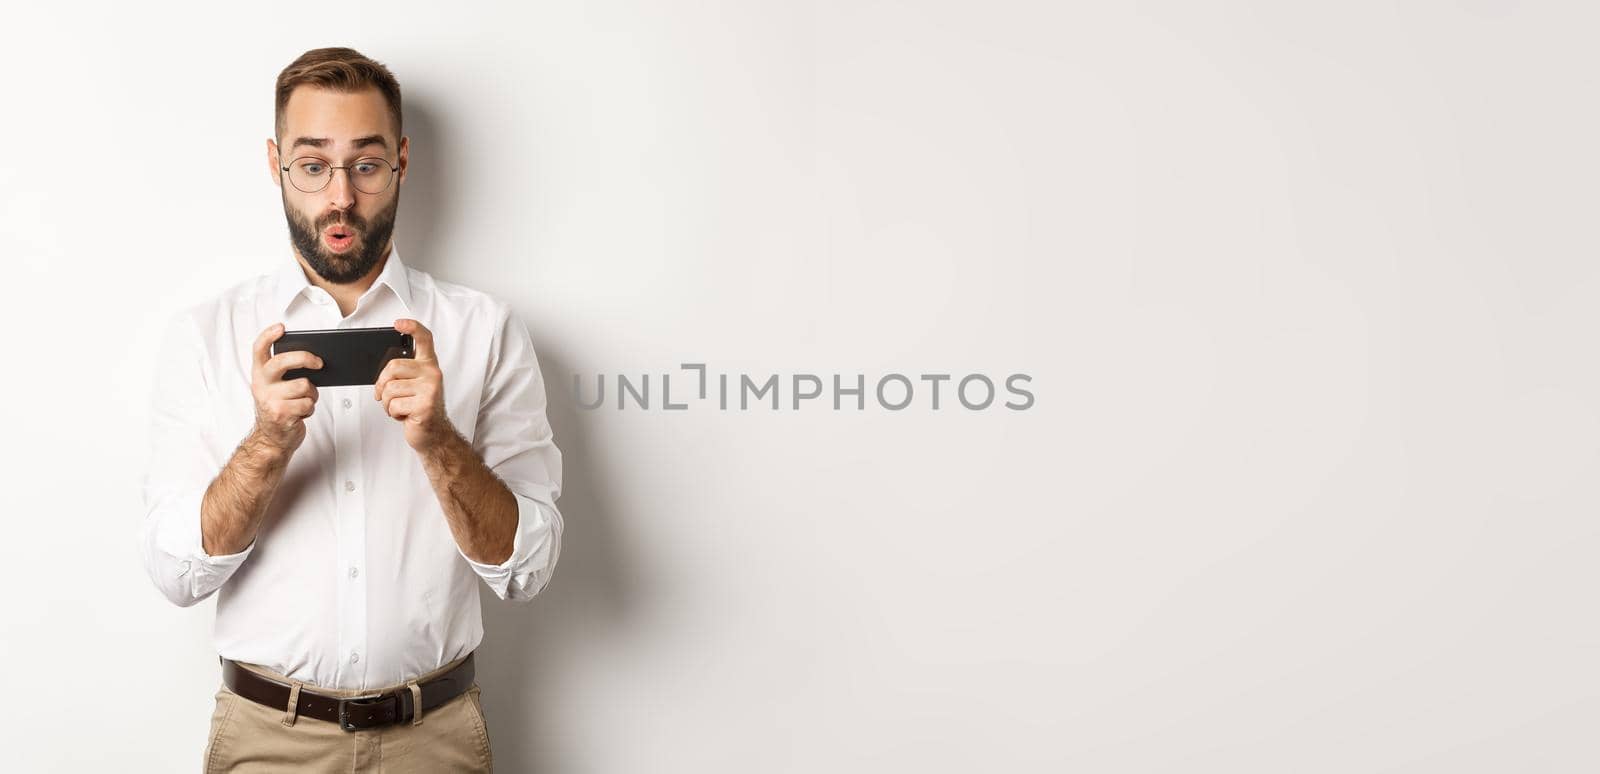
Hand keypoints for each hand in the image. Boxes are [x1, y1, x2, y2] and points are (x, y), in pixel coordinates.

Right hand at [250, 322, 321, 452]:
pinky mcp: (281, 414)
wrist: (271, 440)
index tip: (281, 328)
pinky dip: (310, 408)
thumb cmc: (279, 409)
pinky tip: (301, 413)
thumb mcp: (275, 388)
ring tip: (304, 401)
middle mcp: (261, 385)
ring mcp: (270, 400)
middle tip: (319, 363)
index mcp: (259, 375)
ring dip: (311, 394)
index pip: (259, 350)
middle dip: (305, 358)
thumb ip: (285, 373)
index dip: (268, 336)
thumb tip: (313, 360)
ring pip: (304, 385)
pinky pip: (308, 403)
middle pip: (284, 361)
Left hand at [376, 318, 450, 449]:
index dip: (412, 327)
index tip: (398, 324)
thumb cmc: (420, 408)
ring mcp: (431, 388)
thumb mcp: (414, 385)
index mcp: (428, 365)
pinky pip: (393, 404)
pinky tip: (406, 415)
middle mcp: (432, 373)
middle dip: (382, 384)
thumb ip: (404, 371)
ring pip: (390, 388)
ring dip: (388, 403)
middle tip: (390, 396)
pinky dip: (393, 413)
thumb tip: (383, 369)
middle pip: (393, 366)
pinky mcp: (425, 405)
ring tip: (402, 407)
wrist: (433, 433)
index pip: (424, 339)